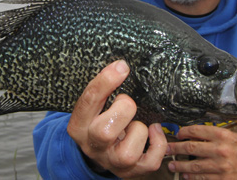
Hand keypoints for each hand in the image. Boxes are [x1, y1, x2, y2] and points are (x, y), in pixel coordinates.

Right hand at [67, 60, 166, 177]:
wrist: (98, 154)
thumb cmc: (99, 122)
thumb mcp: (92, 107)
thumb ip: (101, 91)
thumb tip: (121, 67)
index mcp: (79, 127)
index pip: (88, 102)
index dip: (106, 82)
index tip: (121, 66)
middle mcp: (93, 147)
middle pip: (105, 131)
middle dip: (124, 109)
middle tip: (126, 102)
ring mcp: (113, 162)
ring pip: (129, 151)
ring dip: (139, 129)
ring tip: (135, 123)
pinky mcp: (132, 171)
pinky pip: (150, 160)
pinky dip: (157, 142)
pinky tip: (152, 131)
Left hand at [167, 125, 236, 178]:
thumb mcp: (228, 134)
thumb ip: (211, 135)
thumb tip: (190, 135)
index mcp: (221, 135)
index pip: (195, 131)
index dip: (183, 132)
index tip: (177, 134)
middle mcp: (220, 150)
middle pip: (190, 149)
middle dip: (175, 149)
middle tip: (167, 150)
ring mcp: (220, 166)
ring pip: (193, 166)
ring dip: (180, 166)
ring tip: (172, 165)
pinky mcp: (222, 179)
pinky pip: (202, 178)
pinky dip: (191, 177)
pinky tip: (185, 175)